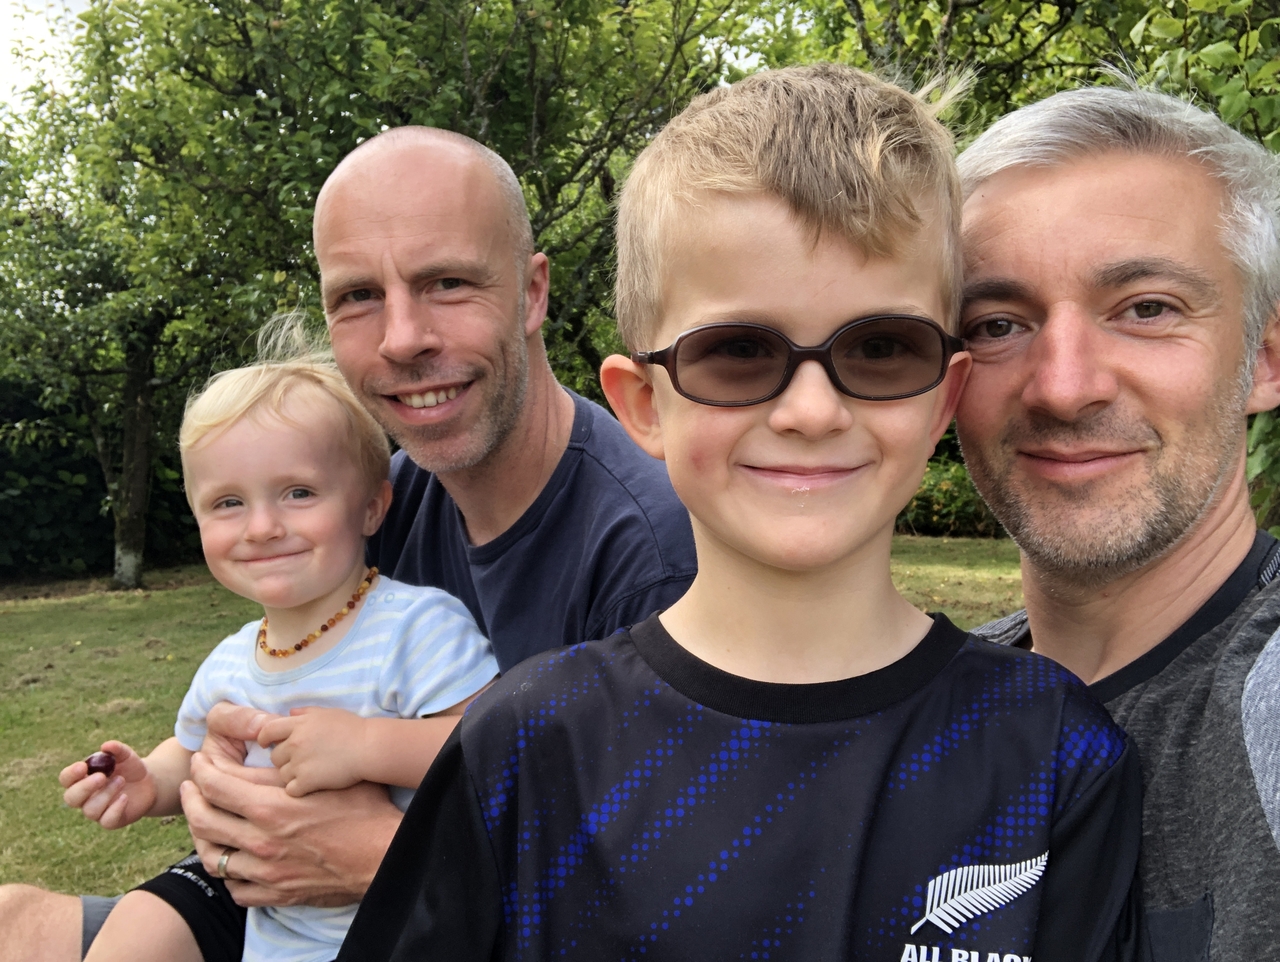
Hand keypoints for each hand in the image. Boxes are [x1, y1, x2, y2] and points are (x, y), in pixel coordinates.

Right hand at [58, 740, 155, 828]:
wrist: (149, 783)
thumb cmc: (130, 768)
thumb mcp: (126, 755)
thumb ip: (117, 749)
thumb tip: (106, 746)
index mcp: (82, 779)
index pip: (66, 779)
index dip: (70, 774)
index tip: (82, 766)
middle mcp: (85, 797)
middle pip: (71, 798)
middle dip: (84, 787)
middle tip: (101, 777)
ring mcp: (97, 811)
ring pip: (90, 810)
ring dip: (106, 794)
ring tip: (121, 780)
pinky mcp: (111, 821)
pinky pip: (106, 821)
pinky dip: (115, 809)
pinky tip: (124, 797)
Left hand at [181, 748, 400, 907]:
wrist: (385, 856)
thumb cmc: (364, 811)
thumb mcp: (325, 777)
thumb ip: (288, 768)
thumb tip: (264, 745)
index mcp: (271, 807)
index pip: (216, 785)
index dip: (201, 770)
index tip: (200, 762)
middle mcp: (261, 841)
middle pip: (203, 820)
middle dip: (191, 800)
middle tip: (191, 788)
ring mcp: (266, 872)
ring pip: (212, 857)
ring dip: (201, 836)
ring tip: (203, 823)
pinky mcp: (276, 894)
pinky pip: (235, 888)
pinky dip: (228, 873)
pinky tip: (233, 860)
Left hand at [258, 707, 368, 796]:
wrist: (368, 747)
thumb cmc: (352, 728)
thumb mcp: (327, 713)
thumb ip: (305, 712)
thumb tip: (290, 713)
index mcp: (298, 725)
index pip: (267, 731)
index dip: (264, 738)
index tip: (266, 743)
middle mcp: (295, 743)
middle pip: (274, 756)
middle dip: (284, 759)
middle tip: (300, 760)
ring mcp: (300, 763)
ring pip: (281, 774)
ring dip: (292, 775)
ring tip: (309, 772)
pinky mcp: (307, 781)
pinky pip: (291, 789)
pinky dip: (298, 789)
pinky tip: (310, 785)